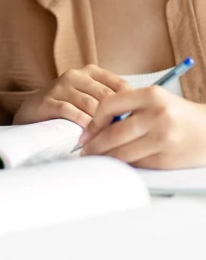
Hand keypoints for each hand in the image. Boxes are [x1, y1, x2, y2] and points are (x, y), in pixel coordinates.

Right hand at [12, 65, 129, 127]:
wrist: (32, 110)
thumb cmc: (67, 106)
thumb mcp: (89, 97)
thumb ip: (110, 102)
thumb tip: (138, 117)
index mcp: (90, 72)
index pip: (119, 84)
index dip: (131, 104)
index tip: (138, 122)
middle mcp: (75, 75)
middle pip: (105, 95)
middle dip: (117, 117)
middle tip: (127, 136)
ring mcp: (59, 86)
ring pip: (89, 105)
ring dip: (100, 125)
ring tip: (109, 140)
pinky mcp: (48, 100)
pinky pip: (70, 112)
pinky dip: (82, 125)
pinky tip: (88, 136)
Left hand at [78, 87, 205, 167]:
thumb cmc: (176, 113)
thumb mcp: (154, 99)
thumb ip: (127, 105)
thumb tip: (96, 123)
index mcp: (150, 95)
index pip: (109, 105)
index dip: (94, 120)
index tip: (87, 130)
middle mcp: (157, 116)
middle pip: (113, 133)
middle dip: (94, 144)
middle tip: (84, 149)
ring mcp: (163, 139)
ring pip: (122, 152)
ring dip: (104, 157)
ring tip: (95, 158)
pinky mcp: (168, 159)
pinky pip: (137, 163)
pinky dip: (123, 164)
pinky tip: (115, 163)